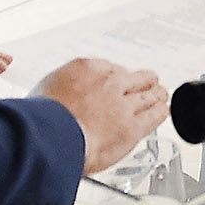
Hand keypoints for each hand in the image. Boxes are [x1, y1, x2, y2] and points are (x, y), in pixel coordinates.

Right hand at [35, 57, 170, 173]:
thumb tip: (57, 97)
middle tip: (147, 80)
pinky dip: (160, 112)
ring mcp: (123, 104)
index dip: (115, 75)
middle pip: (134, 77)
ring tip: (160, 93)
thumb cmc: (41, 120)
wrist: (51, 137)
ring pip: (148, 94)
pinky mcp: (133, 127)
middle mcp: (108, 83)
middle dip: (141, 79)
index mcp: (85, 69)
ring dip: (155, 93)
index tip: (116, 79)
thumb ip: (58, 90)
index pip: (109, 67)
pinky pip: (153, 115)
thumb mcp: (42, 92)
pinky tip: (162, 111)